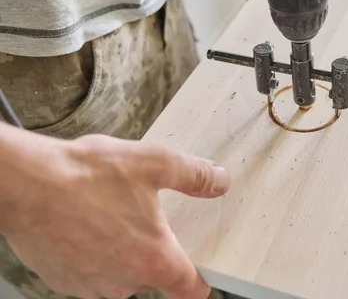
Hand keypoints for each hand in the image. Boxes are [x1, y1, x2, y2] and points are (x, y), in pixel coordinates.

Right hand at [0, 128, 229, 298]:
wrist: (25, 183)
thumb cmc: (86, 176)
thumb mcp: (154, 164)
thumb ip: (194, 176)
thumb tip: (219, 181)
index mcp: (153, 259)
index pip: (190, 290)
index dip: (199, 280)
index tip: (200, 268)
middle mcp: (123, 282)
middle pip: (154, 275)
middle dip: (154, 250)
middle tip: (146, 217)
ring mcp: (91, 285)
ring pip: (121, 274)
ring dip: (121, 251)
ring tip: (110, 214)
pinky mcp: (63, 280)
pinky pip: (92, 272)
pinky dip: (94, 253)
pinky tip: (86, 222)